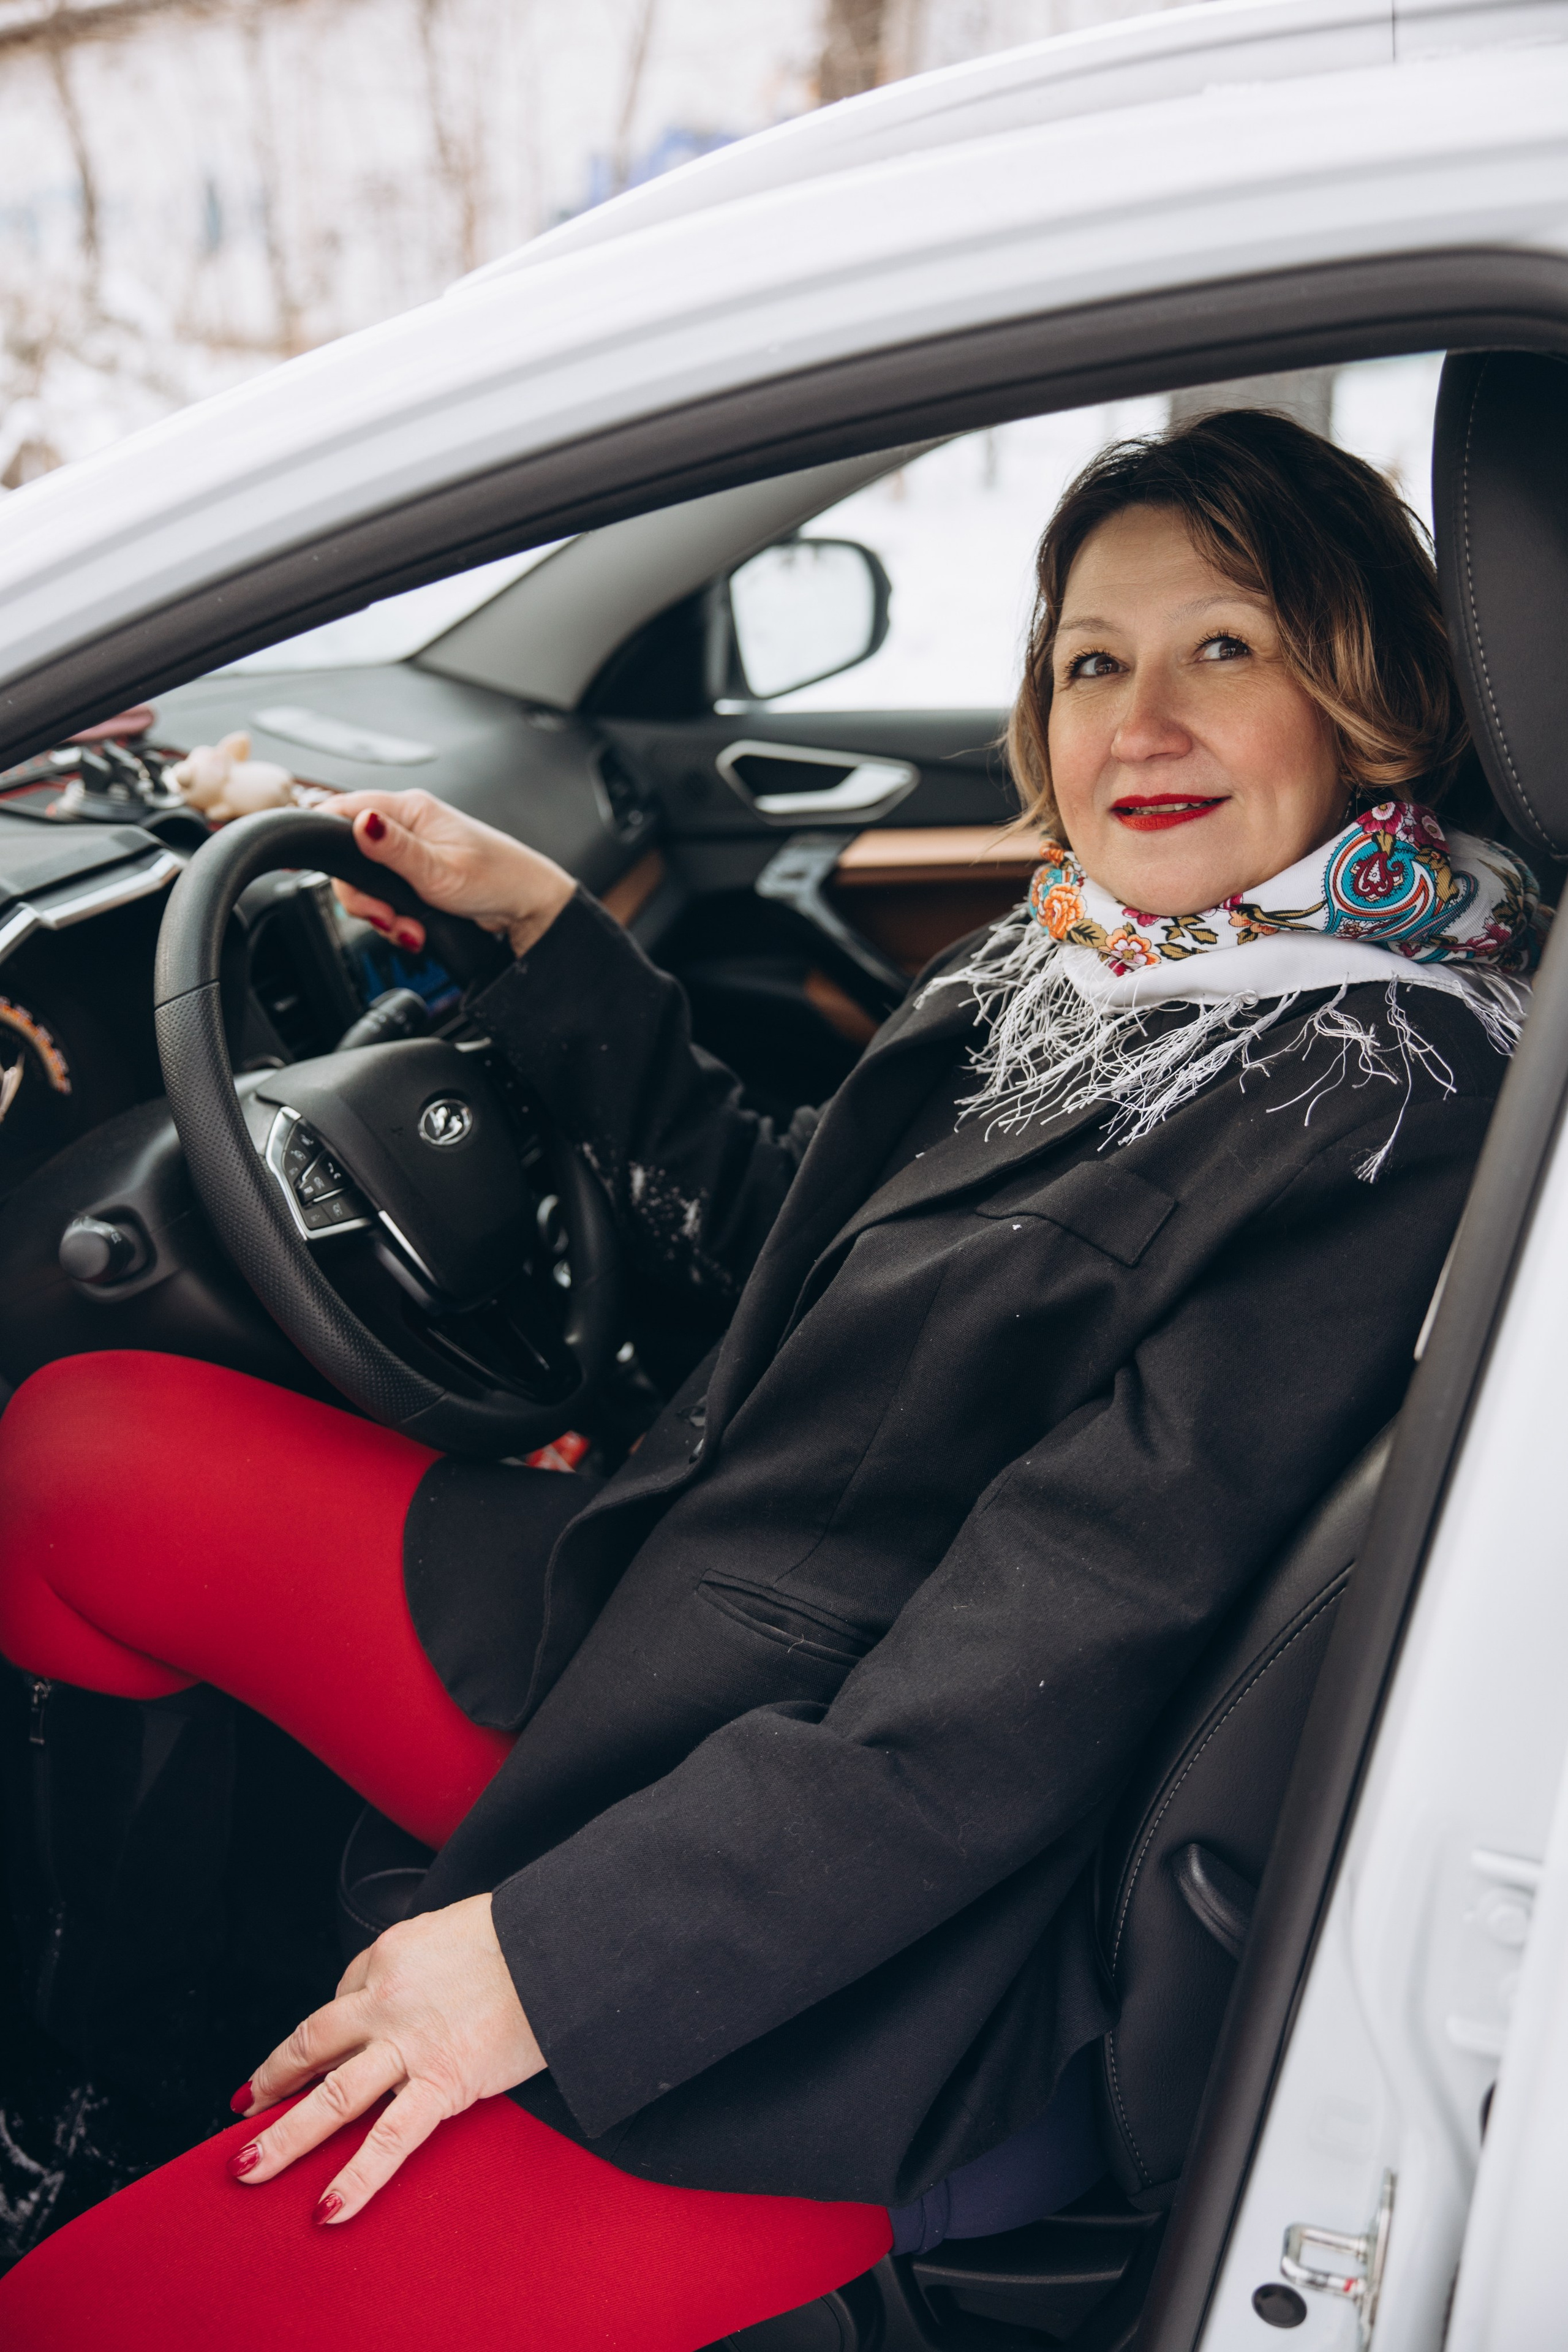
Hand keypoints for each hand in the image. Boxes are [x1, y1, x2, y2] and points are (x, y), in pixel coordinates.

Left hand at [229, 1893, 545, 2222]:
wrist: (558, 1944)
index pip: (341, 2001)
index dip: (323, 2036)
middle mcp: (384, 2000)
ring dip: (285, 2138)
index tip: (303, 2062)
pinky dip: (356, 2178)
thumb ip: (409, 1963)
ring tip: (248, 2168)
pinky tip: (328, 2208)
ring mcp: (408, 2044)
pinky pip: (390, 2139)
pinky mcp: (442, 2082)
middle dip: (272, 2084)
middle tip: (245, 2111)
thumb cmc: (514, 1934)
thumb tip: (383, 1996)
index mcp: (387, 1956)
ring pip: (332, 2097)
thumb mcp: (444, 1929)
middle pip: (310, 2047)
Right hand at [312, 788, 575, 957]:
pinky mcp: (416, 876)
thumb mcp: (441, 870)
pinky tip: (415, 930)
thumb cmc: (498, 880)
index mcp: (410, 810)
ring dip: (382, 914)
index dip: (321, 837)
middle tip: (386, 918)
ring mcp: (411, 852)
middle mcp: (407, 826)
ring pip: (366, 883)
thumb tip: (360, 823)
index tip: (313, 867)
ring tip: (410, 929)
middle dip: (361, 897)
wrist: (529, 907)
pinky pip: (386, 897)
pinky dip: (396, 920)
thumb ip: (394, 850)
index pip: (344, 810)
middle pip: (349, 856)